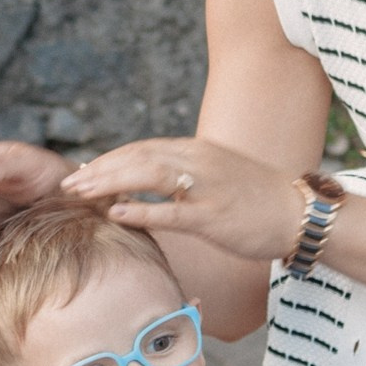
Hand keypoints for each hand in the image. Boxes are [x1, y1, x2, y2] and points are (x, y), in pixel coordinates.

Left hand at [61, 137, 308, 266]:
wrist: (298, 213)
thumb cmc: (255, 200)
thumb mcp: (215, 177)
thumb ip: (180, 177)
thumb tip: (142, 186)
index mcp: (196, 151)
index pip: (142, 149)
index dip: (108, 160)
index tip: (82, 174)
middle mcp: (198, 161)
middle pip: (137, 157)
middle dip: (99, 171)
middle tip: (67, 186)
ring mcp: (206, 187)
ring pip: (148, 175)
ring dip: (109, 183)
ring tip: (80, 195)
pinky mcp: (214, 216)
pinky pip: (171, 211)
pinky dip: (141, 210)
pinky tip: (116, 213)